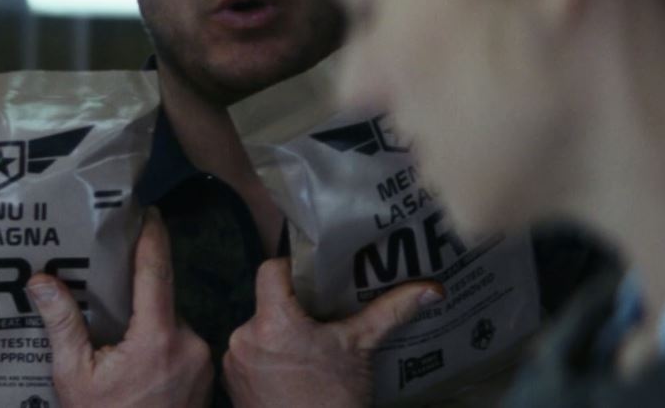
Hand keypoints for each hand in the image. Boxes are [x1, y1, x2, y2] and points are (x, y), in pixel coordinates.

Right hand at [27, 207, 212, 407]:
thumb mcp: (73, 378)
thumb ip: (63, 325)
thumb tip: (40, 280)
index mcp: (157, 337)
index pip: (156, 271)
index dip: (152, 237)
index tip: (148, 210)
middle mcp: (189, 341)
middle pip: (162, 297)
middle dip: (139, 288)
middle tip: (113, 274)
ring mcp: (202, 359)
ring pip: (171, 321)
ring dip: (148, 319)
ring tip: (117, 329)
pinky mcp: (206, 374)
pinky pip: (180, 341)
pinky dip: (160, 339)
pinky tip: (137, 355)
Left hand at [222, 258, 443, 407]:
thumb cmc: (335, 402)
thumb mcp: (361, 349)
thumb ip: (390, 311)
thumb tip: (430, 289)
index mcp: (273, 323)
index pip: (271, 271)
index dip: (292, 270)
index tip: (314, 282)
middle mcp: (244, 338)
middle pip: (267, 302)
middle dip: (295, 309)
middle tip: (323, 314)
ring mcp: (234, 364)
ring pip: (259, 330)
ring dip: (282, 335)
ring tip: (312, 347)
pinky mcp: (233, 385)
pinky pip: (250, 356)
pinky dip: (270, 358)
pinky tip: (296, 371)